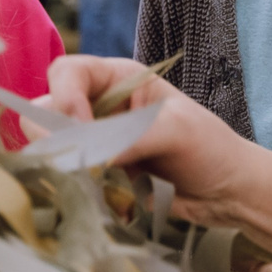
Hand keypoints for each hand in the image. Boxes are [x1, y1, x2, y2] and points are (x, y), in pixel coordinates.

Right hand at [40, 56, 248, 192]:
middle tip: (82, 163)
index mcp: (117, 80)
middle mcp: (97, 108)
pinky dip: (75, 190)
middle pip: (45, 110)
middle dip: (55, 136)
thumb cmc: (210, 148)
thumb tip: (89, 157)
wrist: (226, 193)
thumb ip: (130, 137)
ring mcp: (93, 145)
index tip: (82, 129)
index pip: (66, 73)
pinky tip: (105, 199)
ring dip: (63, 165)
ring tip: (95, 183)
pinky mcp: (94, 177)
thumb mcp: (176, 131)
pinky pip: (64, 180)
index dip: (64, 97)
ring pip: (48, 149)